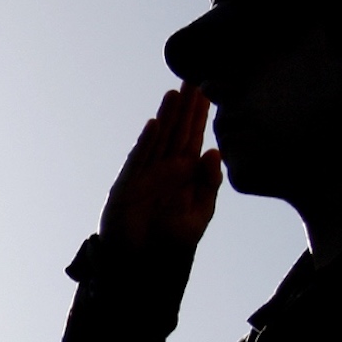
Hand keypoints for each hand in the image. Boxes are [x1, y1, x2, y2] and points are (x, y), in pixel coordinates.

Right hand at [100, 86, 222, 254]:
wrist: (143, 265)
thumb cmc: (172, 242)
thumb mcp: (200, 214)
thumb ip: (209, 184)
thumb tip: (213, 151)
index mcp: (185, 173)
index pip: (195, 136)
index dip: (202, 114)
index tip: (211, 88)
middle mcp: (165, 168)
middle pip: (177, 130)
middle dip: (185, 105)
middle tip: (194, 75)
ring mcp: (145, 174)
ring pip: (159, 139)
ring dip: (167, 116)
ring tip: (176, 91)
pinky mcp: (128, 185)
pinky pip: (139, 160)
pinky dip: (147, 142)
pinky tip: (155, 124)